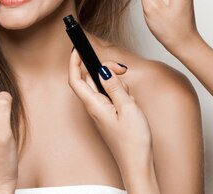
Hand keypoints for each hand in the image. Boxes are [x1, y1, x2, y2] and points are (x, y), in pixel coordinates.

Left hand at [68, 51, 158, 191]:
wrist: (138, 164)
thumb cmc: (133, 142)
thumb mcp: (127, 108)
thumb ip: (114, 86)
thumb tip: (103, 69)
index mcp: (94, 105)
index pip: (76, 79)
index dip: (73, 62)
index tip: (77, 49)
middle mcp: (94, 107)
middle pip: (91, 79)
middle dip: (105, 69)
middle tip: (122, 69)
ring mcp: (101, 112)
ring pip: (104, 87)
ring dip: (117, 85)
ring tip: (130, 97)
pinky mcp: (109, 116)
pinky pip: (112, 97)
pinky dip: (121, 95)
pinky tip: (131, 105)